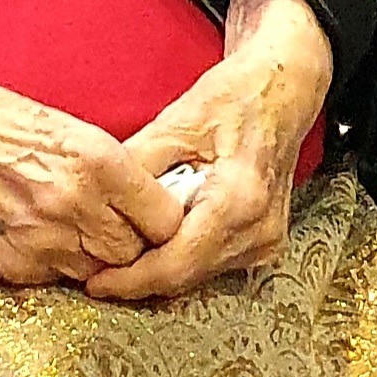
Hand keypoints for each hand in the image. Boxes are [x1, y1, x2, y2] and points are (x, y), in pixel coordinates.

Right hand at [0, 54, 189, 286]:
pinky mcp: (8, 267)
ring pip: (97, 273)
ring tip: (80, 231)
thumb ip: (101, 162)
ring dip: (97, 259)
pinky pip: (54, 278)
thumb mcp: (59, 123)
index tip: (158, 214)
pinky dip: (58, 264)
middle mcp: (72, 207)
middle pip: (134, 254)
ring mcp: (39, 243)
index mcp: (94, 161)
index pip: (163, 218)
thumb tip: (136, 192)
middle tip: (124, 228)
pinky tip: (43, 236)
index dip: (164, 219)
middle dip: (134, 244)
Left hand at [86, 0, 335, 306]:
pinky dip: (182, 256)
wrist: (282, 93)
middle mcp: (259, 229)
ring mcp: (266, 240)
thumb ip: (135, 165)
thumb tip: (94, 202)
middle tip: (98, 271)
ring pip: (198, 274)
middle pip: (186, 276)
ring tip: (126, 248)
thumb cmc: (235, 97)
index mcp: (239, 199)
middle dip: (140, 276)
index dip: (131, 279)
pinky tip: (160, 238)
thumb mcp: (176, 121)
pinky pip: (212, 264)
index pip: (177, 263)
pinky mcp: (264, 243)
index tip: (96, 283)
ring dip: (161, 267)